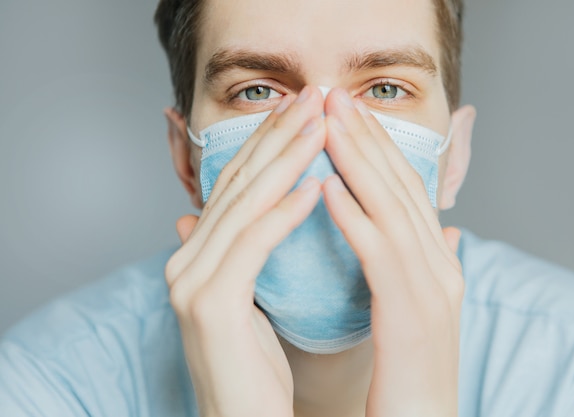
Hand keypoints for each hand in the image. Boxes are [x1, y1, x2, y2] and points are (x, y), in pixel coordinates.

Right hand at [165, 86, 325, 416]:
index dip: (267, 144)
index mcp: (196, 257)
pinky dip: (284, 214)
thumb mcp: (243, 301)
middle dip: (278, 137)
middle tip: (313, 98)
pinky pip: (253, 246)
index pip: (236, 186)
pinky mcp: (209, 305)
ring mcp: (191, 282)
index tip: (301, 110)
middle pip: (238, 185)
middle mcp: (185, 262)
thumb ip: (230, 255)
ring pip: (245, 206)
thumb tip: (201, 216)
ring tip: (321, 127)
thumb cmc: (254, 368)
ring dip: (286, 162)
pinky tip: (314, 188)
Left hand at [322, 89, 463, 416]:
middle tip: (334, 97)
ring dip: (359, 162)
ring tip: (327, 124)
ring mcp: (433, 286)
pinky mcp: (413, 313)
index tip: (346, 113)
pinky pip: (381, 254)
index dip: (377, 147)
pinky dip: (356, 217)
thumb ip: (419, 262)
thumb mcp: (414, 307)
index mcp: (439, 261)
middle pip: (402, 186)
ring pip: (393, 208)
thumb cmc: (408, 369)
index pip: (406, 189)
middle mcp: (443, 264)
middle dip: (367, 138)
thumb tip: (435, 231)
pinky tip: (328, 188)